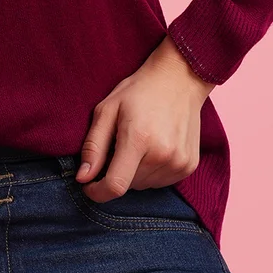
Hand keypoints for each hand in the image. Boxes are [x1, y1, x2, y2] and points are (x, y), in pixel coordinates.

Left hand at [76, 34, 216, 201]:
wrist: (178, 80)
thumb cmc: (137, 92)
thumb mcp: (106, 110)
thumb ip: (93, 145)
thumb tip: (83, 178)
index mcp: (138, 139)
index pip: (116, 185)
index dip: (97, 192)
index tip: (88, 187)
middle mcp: (162, 154)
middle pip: (128, 185)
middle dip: (115, 173)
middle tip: (116, 146)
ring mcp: (179, 162)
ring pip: (144, 185)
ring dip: (133, 173)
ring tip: (136, 143)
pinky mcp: (189, 166)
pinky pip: (160, 182)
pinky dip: (150, 172)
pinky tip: (152, 148)